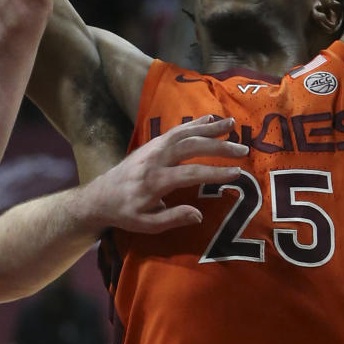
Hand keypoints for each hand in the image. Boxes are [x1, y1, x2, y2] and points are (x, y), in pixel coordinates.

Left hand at [83, 115, 248, 232]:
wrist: (100, 196)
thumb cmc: (126, 212)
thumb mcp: (147, 224)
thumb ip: (173, 218)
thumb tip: (199, 214)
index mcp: (155, 181)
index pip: (191, 173)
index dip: (215, 172)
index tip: (237, 172)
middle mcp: (155, 159)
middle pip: (191, 147)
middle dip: (219, 147)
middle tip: (243, 149)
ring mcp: (153, 147)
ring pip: (184, 132)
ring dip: (209, 127)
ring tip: (231, 124)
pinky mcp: (152, 143)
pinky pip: (176, 130)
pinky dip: (194, 123)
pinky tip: (209, 120)